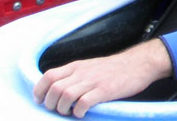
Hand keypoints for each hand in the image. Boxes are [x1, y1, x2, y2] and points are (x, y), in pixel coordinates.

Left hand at [34, 39, 171, 117]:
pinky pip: (84, 103)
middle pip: (54, 88)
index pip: (48, 76)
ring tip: (69, 113)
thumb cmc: (113, 68)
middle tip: (56, 110)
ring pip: (66, 95)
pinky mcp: (104, 90)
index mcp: (76, 66)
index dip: (39, 90)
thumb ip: (74, 75)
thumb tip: (58, 89)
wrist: (137, 63)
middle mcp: (81, 72)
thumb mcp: (89, 66)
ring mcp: (93, 81)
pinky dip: (78, 111)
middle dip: (50, 103)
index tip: (39, 101)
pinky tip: (82, 113)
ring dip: (63, 109)